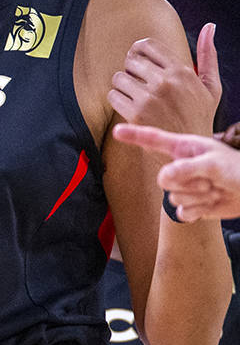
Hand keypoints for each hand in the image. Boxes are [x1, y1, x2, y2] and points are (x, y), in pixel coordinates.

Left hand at [107, 23, 219, 135]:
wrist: (188, 148)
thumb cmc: (199, 116)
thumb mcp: (210, 87)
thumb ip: (208, 55)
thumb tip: (210, 26)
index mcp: (182, 71)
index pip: (146, 45)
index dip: (137, 52)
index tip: (138, 61)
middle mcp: (166, 81)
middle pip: (130, 60)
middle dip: (131, 71)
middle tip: (139, 83)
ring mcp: (150, 98)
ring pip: (118, 77)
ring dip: (122, 86)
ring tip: (134, 96)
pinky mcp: (135, 113)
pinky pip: (112, 95)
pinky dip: (116, 100)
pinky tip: (129, 107)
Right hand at [113, 123, 239, 220]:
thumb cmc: (237, 169)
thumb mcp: (213, 164)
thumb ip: (186, 168)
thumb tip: (162, 178)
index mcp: (183, 148)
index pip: (152, 140)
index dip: (133, 135)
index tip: (116, 131)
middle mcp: (180, 167)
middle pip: (164, 179)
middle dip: (188, 184)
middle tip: (209, 180)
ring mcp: (184, 187)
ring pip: (173, 198)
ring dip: (198, 198)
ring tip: (215, 190)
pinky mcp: (191, 206)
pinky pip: (182, 213)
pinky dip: (199, 211)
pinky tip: (211, 204)